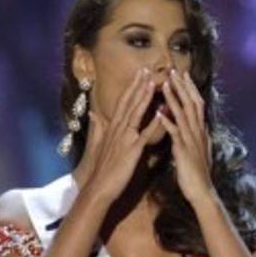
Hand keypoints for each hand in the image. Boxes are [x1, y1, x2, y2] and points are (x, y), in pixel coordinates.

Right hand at [75, 68, 164, 204]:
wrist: (99, 187)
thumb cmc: (101, 168)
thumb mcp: (98, 145)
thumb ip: (98, 128)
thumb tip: (93, 114)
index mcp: (112, 127)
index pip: (122, 102)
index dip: (131, 87)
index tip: (139, 73)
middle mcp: (117, 129)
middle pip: (128, 103)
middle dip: (138, 85)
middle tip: (147, 69)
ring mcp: (125, 138)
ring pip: (135, 113)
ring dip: (144, 97)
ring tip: (153, 83)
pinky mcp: (132, 150)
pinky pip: (144, 134)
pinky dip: (153, 123)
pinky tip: (162, 113)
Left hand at [158, 69, 212, 204]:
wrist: (202, 191)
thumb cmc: (198, 173)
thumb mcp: (199, 151)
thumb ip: (197, 136)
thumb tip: (198, 126)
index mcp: (200, 131)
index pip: (197, 104)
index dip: (190, 89)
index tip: (183, 75)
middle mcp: (198, 132)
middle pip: (192, 103)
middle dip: (183, 86)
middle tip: (174, 71)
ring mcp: (192, 140)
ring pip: (184, 114)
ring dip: (174, 98)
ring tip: (164, 84)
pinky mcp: (184, 151)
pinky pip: (175, 133)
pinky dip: (167, 122)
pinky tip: (159, 113)